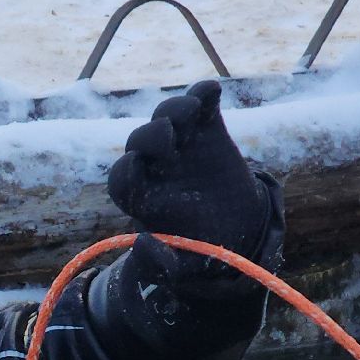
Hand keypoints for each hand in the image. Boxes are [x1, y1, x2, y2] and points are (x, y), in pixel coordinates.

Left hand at [107, 81, 268, 259]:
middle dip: (150, 137)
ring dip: (174, 110)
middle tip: (167, 138)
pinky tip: (211, 92)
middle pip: (140, 142)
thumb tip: (141, 242)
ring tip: (190, 111)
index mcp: (143, 196)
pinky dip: (203, 95)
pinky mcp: (207, 128)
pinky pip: (200, 104)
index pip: (122, 179)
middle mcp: (156, 165)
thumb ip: (159, 265)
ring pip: (166, 117)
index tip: (136, 166)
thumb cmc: (200, 250)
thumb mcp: (182, 267)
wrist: (237, 229)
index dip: (126, 172)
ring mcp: (181, 143)